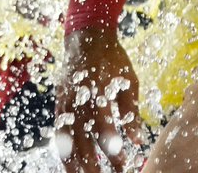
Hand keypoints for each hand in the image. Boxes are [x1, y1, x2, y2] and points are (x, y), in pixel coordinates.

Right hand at [55, 27, 143, 172]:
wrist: (86, 37)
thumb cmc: (113, 60)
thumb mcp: (128, 80)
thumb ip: (131, 111)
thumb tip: (137, 140)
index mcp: (98, 88)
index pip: (103, 120)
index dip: (110, 139)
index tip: (121, 157)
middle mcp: (78, 97)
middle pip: (83, 135)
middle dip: (93, 160)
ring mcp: (65, 102)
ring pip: (67, 138)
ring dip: (75, 162)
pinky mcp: (59, 106)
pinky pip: (59, 133)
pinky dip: (63, 151)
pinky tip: (70, 166)